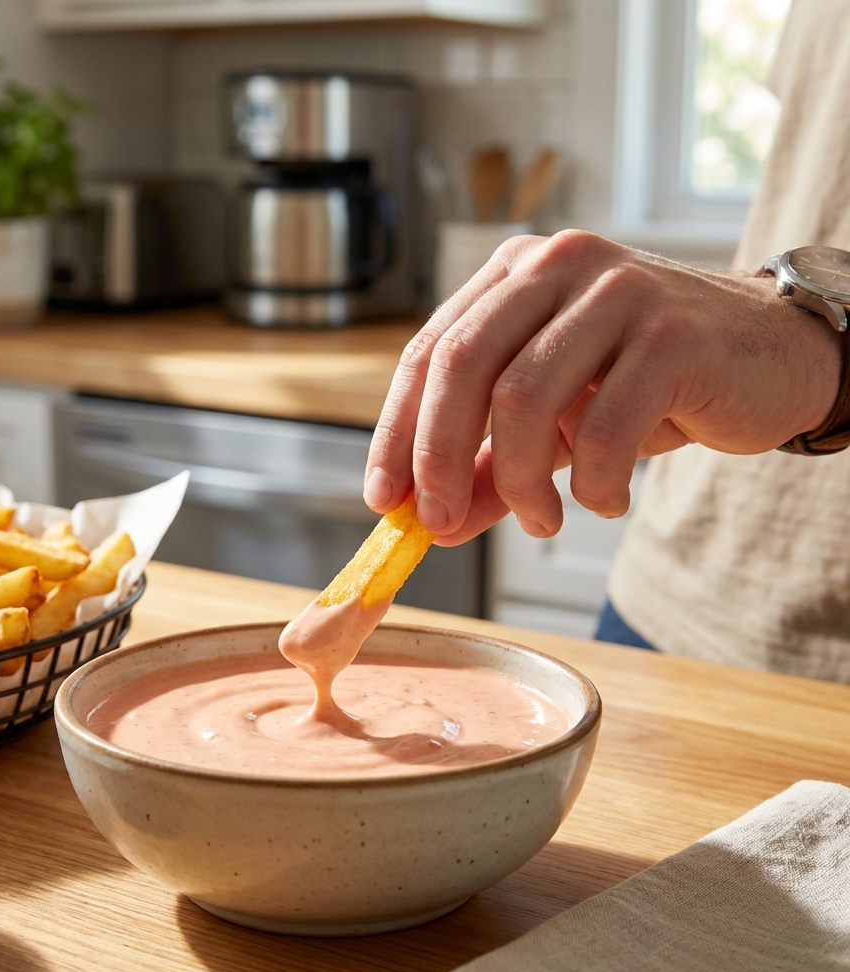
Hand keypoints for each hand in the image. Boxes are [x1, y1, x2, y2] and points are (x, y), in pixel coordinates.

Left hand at [364, 230, 841, 543]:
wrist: (768, 358)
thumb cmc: (648, 386)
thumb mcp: (555, 425)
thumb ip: (490, 468)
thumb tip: (433, 525)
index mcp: (515, 274)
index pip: (429, 351)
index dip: (395, 430)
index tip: (384, 499)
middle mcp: (557, 265)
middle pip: (461, 365)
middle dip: (437, 458)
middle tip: (439, 523)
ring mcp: (615, 291)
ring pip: (522, 398)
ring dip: (518, 482)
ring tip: (542, 520)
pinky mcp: (670, 334)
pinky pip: (602, 428)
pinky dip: (592, 483)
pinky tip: (604, 500)